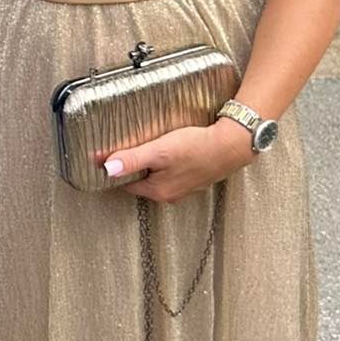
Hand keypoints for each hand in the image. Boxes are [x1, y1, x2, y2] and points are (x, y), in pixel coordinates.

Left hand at [99, 118, 252, 203]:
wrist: (232, 145)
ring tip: (146, 146)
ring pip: (156, 176)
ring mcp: (183, 187)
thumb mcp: (159, 151)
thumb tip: (107, 168)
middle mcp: (170, 194)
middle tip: (126, 147)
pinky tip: (168, 149)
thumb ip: (132, 160)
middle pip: (140, 180)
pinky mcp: (193, 177)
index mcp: (158, 192)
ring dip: (149, 163)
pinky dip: (165, 163)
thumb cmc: (196, 148)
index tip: (107, 154)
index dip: (115, 168)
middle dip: (132, 166)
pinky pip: (170, 172)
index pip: (125, 183)